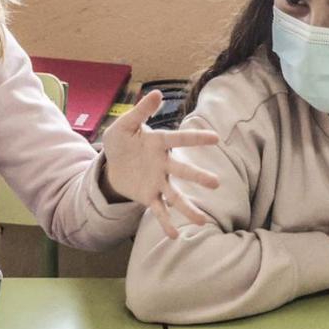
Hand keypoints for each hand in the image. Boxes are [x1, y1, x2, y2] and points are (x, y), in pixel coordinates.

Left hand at [101, 90, 220, 238]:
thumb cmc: (122, 142)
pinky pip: (159, 210)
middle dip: (198, 177)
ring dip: (188, 208)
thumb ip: (140, 111)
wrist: (112, 165)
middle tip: (216, 184)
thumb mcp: (125, 125)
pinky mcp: (149, 196)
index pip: (180, 140)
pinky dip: (166, 222)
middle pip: (183, 171)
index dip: (196, 139)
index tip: (216, 138)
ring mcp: (158, 182)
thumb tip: (157, 92)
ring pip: (175, 196)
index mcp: (159, 143)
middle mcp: (164, 164)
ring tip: (202, 221)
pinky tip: (174, 236)